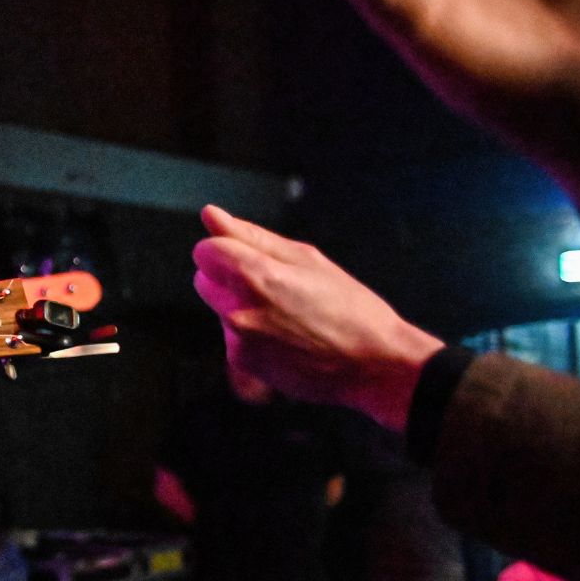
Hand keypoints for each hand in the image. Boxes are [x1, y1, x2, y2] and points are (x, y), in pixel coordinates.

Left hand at [191, 205, 440, 431]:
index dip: (227, 249)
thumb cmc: (349, 308)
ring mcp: (238, 340)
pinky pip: (232, 337)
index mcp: (255, 276)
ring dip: (240, 306)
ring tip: (287, 315)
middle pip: (204, 279)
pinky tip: (285, 338)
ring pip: (219, 308)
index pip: (206, 250)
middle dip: (229, 277)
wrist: (374, 365)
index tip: (252, 257)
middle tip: (275, 286)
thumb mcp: (308, 259)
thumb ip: (251, 237)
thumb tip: (211, 215)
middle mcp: (238, 310)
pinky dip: (250, 335)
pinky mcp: (243, 364)